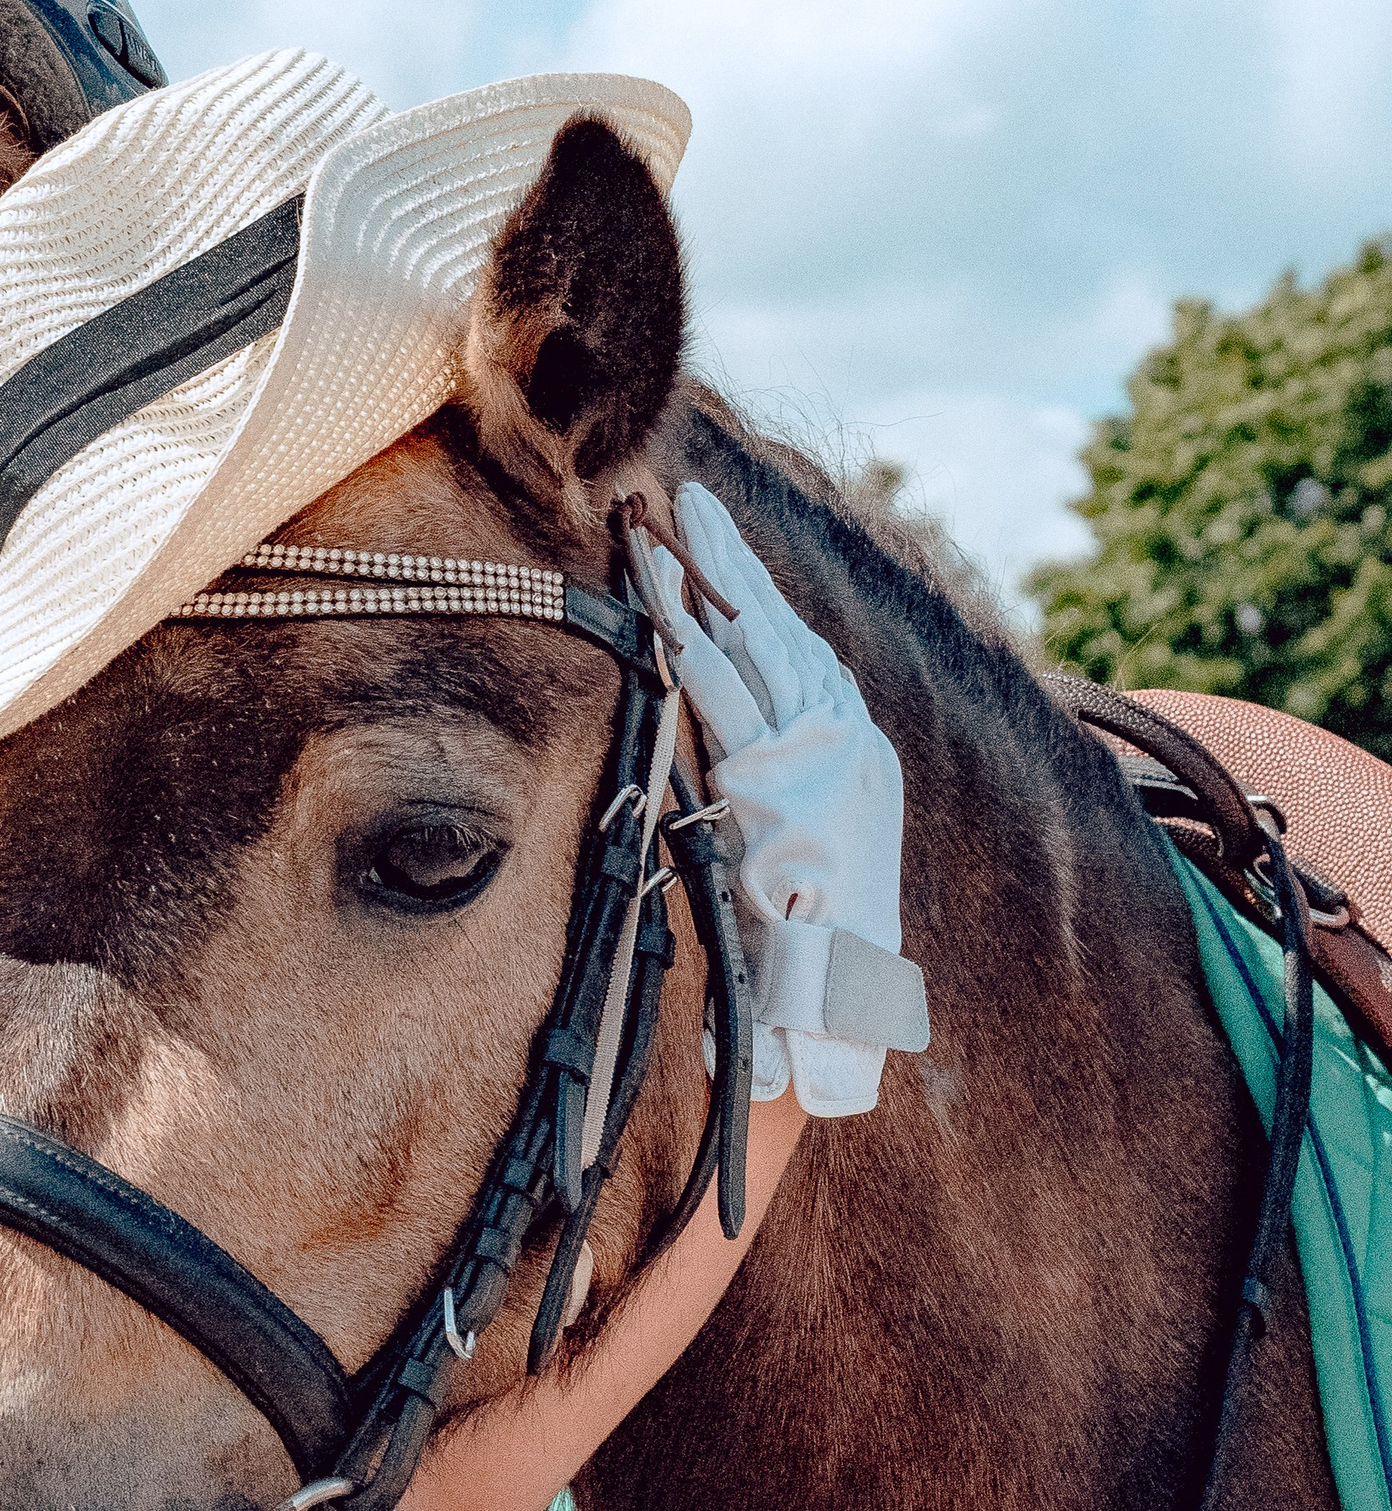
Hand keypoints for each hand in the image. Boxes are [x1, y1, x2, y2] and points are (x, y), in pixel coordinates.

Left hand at [637, 483, 926, 1118]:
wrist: (835, 1007)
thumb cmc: (811, 948)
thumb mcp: (798, 850)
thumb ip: (769, 787)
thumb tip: (729, 734)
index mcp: (845, 754)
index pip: (788, 654)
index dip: (748, 596)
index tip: (711, 546)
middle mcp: (838, 745)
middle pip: (770, 632)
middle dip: (725, 565)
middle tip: (681, 503)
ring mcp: (812, 759)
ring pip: (751, 651)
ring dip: (706, 589)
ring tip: (667, 532)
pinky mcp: (783, 782)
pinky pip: (730, 702)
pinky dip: (698, 653)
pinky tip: (665, 610)